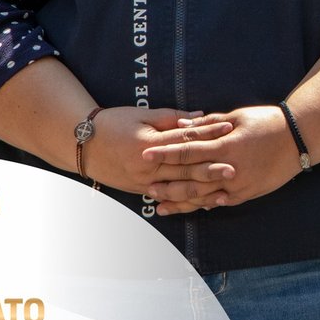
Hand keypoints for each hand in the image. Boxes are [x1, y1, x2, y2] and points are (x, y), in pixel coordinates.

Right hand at [81, 106, 234, 201]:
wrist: (83, 145)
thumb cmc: (113, 123)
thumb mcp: (141, 115)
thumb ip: (171, 117)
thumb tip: (199, 117)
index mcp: (148, 144)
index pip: (184, 138)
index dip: (208, 133)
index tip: (229, 128)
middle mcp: (147, 166)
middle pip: (185, 169)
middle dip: (211, 169)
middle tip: (236, 168)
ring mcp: (144, 182)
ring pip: (178, 189)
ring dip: (203, 192)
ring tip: (226, 192)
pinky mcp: (141, 190)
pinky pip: (168, 197)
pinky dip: (186, 201)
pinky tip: (203, 203)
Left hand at [140, 105, 301, 214]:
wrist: (300, 139)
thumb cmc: (269, 122)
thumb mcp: (238, 116)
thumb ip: (209, 124)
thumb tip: (182, 127)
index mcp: (225, 145)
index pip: (187, 151)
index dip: (164, 154)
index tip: (145, 154)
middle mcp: (229, 168)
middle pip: (190, 178)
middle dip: (166, 182)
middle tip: (145, 186)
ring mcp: (238, 184)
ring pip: (202, 196)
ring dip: (179, 201)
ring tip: (160, 205)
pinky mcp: (247, 193)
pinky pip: (220, 202)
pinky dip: (203, 205)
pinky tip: (190, 209)